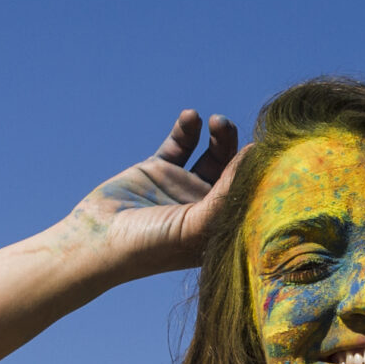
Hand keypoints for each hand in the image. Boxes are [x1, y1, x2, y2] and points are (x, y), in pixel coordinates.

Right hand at [56, 109, 244, 273]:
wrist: (97, 241)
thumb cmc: (152, 246)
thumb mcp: (197, 225)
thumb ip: (227, 194)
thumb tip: (254, 156)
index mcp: (221, 226)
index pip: (251, 194)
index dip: (261, 171)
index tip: (267, 149)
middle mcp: (206, 206)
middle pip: (234, 168)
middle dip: (236, 146)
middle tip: (228, 129)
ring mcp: (183, 186)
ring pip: (212, 152)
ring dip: (219, 134)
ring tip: (215, 121)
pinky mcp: (159, 170)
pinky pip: (181, 142)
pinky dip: (188, 128)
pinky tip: (191, 117)